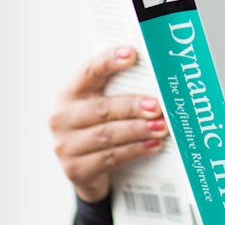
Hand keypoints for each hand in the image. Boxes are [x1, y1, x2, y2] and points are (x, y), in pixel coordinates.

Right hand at [49, 47, 167, 202]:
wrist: (84, 167)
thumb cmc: (99, 125)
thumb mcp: (101, 103)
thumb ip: (119, 89)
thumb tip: (159, 76)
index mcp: (69, 93)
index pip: (89, 71)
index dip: (110, 61)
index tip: (133, 55)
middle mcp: (62, 117)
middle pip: (102, 108)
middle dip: (132, 107)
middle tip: (158, 106)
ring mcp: (65, 145)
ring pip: (108, 135)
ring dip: (138, 130)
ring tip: (162, 127)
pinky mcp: (75, 169)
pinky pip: (110, 158)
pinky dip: (135, 150)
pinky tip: (153, 145)